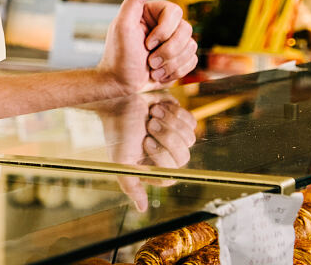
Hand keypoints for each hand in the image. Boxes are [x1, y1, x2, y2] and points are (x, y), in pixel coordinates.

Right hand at [96, 92, 197, 210]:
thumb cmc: (118, 129)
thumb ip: (130, 185)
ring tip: (153, 114)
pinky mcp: (181, 120)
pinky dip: (176, 112)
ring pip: (190, 139)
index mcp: (154, 168)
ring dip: (170, 122)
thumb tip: (142, 208)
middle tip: (150, 124)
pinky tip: (160, 108)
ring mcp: (176, 138)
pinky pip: (192, 122)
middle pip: (183, 157)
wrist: (120, 100)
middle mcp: (167, 156)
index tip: (146, 140)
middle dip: (167, 136)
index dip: (161, 155)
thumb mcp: (121, 160)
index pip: (172, 173)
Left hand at [98, 0, 198, 93]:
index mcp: (154, 13)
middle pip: (187, 31)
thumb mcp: (122, 25)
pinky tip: (160, 74)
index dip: (165, 31)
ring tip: (153, 69)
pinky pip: (192, 61)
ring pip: (192, 47)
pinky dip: (176, 71)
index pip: (176, 12)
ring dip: (171, 64)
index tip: (147, 43)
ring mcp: (174, 42)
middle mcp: (166, 25)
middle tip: (150, 61)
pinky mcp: (179, 58)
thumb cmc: (118, 54)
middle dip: (168, 51)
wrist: (121, 83)